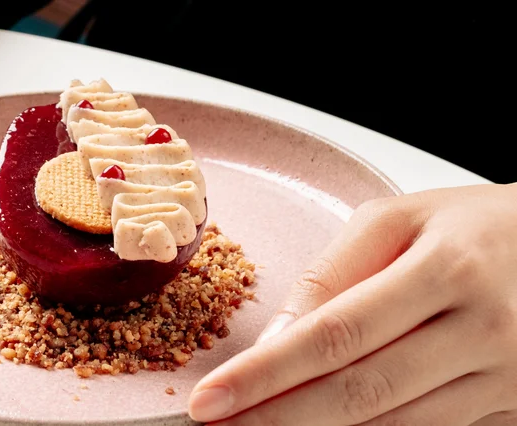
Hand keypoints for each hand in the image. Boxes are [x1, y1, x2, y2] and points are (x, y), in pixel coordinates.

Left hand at [188, 183, 516, 424]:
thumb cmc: (475, 227)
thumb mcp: (400, 220)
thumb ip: (332, 275)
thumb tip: (273, 342)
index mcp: (447, 269)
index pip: (334, 335)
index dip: (265, 374)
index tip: (210, 398)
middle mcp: (482, 330)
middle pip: (360, 392)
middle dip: (277, 419)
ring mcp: (505, 377)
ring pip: (394, 425)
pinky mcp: (512, 406)